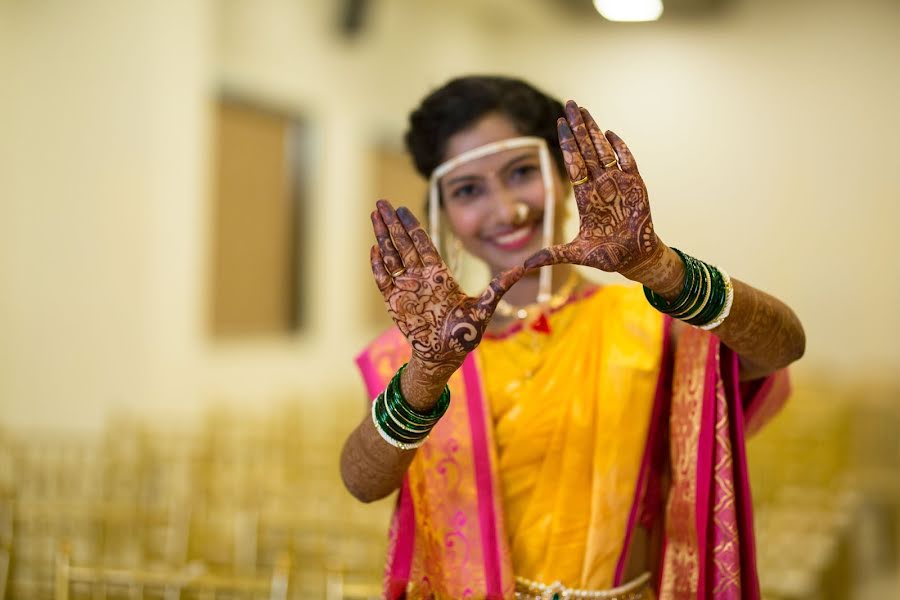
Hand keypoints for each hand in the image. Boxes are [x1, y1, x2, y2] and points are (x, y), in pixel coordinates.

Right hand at [370, 200, 522, 375]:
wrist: (444, 356)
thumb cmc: (465, 334)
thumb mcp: (485, 308)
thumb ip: (499, 286)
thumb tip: (523, 267)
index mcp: (439, 274)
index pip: (423, 244)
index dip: (413, 226)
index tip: (403, 208)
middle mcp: (420, 277)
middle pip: (404, 244)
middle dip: (393, 223)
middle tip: (382, 202)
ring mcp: (406, 288)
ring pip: (391, 256)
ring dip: (383, 235)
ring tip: (374, 214)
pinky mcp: (394, 301)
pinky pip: (383, 278)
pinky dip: (378, 264)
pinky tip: (374, 247)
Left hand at [524, 101, 663, 279]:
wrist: (634, 259)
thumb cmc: (606, 255)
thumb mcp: (576, 254)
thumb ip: (553, 255)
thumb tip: (526, 265)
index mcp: (585, 197)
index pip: (573, 164)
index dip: (567, 145)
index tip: (559, 124)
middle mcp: (600, 186)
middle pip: (587, 151)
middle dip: (578, 128)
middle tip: (570, 104)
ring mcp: (618, 184)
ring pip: (604, 151)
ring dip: (595, 131)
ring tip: (585, 110)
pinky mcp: (636, 188)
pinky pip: (627, 163)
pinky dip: (620, 149)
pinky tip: (610, 134)